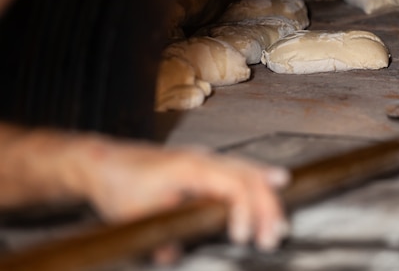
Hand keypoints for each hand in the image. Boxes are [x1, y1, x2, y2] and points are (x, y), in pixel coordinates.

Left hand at [77, 137, 289, 251]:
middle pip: (248, 176)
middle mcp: (203, 159)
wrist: (104, 161)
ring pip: (247, 170)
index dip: (244, 210)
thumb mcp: (135, 214)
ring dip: (266, 195)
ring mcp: (205, 159)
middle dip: (267, 205)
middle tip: (275, 234)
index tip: (243, 236)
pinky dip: (258, 179)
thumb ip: (161, 235)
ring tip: (280, 220)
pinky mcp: (203, 166)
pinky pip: (239, 169)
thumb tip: (176, 254)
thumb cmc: (119, 181)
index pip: (231, 184)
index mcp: (189, 167)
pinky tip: (274, 183)